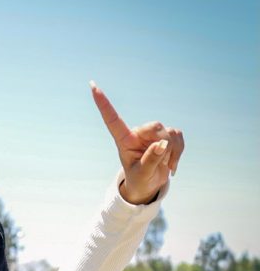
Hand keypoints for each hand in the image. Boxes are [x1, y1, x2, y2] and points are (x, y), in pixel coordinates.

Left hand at [91, 82, 184, 203]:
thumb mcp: (142, 174)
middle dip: (165, 145)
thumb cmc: (139, 179)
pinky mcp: (167, 136)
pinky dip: (179, 151)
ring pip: (170, 133)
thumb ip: (150, 160)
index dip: (103, 103)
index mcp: (124, 140)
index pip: (112, 119)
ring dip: (173, 152)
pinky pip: (179, 136)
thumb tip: (162, 144)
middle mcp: (137, 133)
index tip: (92, 86)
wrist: (149, 185)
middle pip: (156, 126)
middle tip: (163, 162)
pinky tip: (172, 164)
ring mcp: (152, 134)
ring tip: (165, 165)